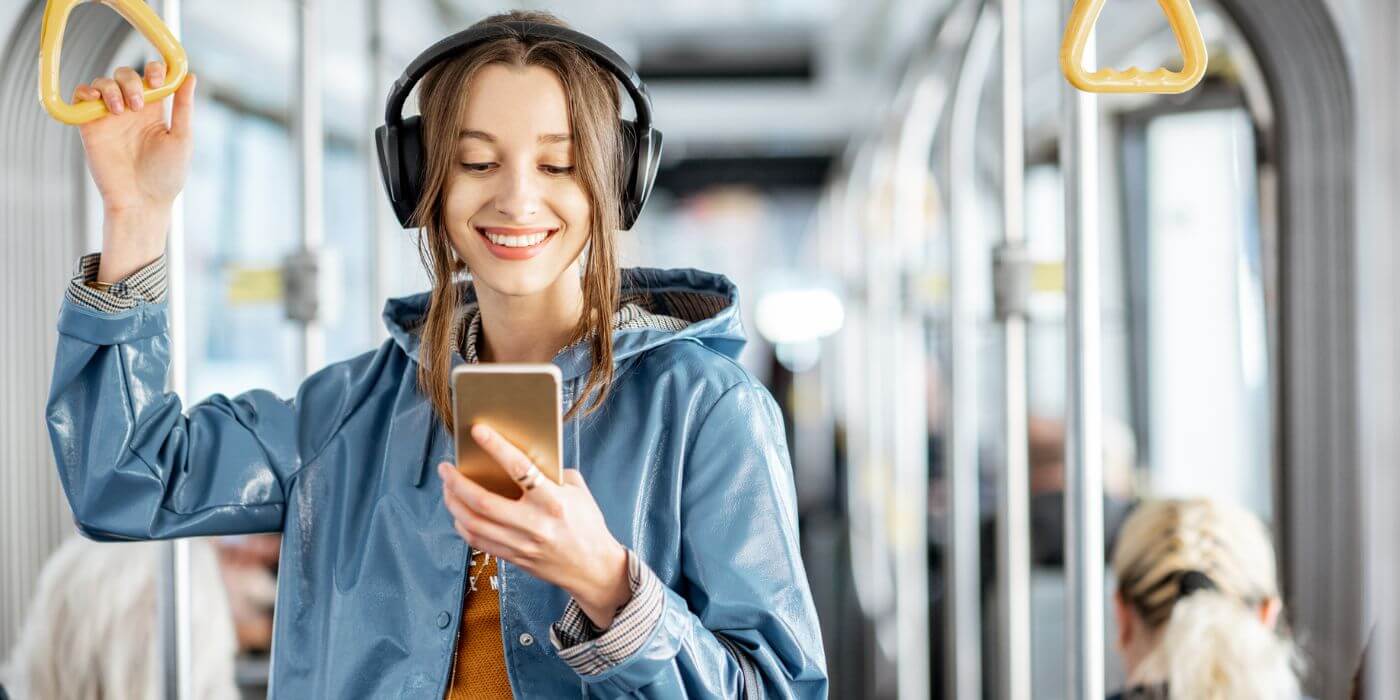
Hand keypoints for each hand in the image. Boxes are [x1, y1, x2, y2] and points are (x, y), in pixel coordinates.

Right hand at [74, 61, 196, 218]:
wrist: (141, 202)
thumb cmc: (166, 175)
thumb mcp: (181, 138)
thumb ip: (184, 108)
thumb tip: (190, 76)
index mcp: (156, 111)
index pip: (152, 77)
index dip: (154, 69)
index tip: (158, 80)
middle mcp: (132, 110)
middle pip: (125, 75)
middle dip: (131, 80)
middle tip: (138, 103)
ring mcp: (109, 117)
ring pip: (103, 83)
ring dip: (111, 88)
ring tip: (121, 110)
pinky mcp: (90, 126)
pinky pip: (81, 98)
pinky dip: (85, 91)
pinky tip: (96, 100)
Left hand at [439, 424, 631, 627]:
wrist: (593, 568)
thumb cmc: (587, 525)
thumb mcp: (577, 492)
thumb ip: (552, 473)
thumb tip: (524, 457)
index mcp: (553, 501)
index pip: (519, 468)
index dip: (496, 447)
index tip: (478, 431)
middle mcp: (534, 524)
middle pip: (483, 502)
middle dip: (457, 482)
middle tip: (446, 468)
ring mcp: (521, 544)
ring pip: (473, 523)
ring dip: (453, 502)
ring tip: (447, 487)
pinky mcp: (513, 558)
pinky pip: (477, 541)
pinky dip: (462, 524)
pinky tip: (459, 512)